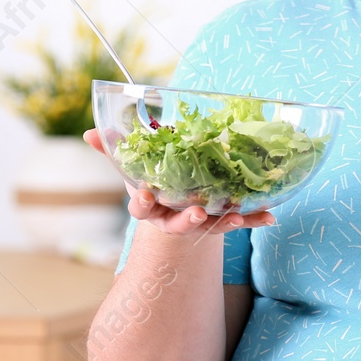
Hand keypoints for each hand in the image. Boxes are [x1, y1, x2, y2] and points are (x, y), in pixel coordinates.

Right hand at [82, 128, 274, 237]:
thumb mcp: (132, 166)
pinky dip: (253, 219)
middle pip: (176, 225)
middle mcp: (171, 219)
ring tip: (237, 217)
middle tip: (195, 214)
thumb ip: (112, 149)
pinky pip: (238, 222)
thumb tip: (90, 132)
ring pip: (209, 227)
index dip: (141, 203)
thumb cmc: (152, 181)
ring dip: (224, 223)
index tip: (143, 194)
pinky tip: (270, 217)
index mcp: (149, 206)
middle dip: (186, 221)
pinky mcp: (220, 221)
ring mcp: (197, 224)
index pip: (140, 208)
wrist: (174, 207)